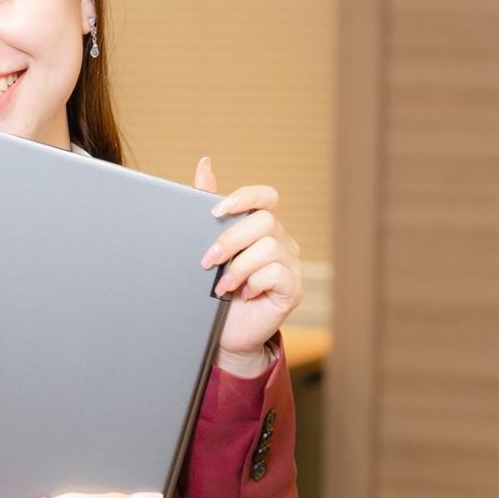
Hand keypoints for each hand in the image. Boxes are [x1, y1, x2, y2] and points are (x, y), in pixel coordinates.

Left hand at [195, 157, 302, 368]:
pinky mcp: (293, 289)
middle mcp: (282, 241)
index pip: (266, 197)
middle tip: (207, 260)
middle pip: (264, 222)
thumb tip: (205, 165)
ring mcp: (291, 265)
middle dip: (230, 240)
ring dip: (238, 267)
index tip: (216, 211)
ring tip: (221, 285)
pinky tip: (242, 294)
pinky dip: (253, 283)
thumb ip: (207, 207)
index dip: (245, 198)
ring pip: (269, 248)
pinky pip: (277, 273)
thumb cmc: (216, 289)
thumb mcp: (208, 247)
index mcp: (263, 226)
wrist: (225, 333)